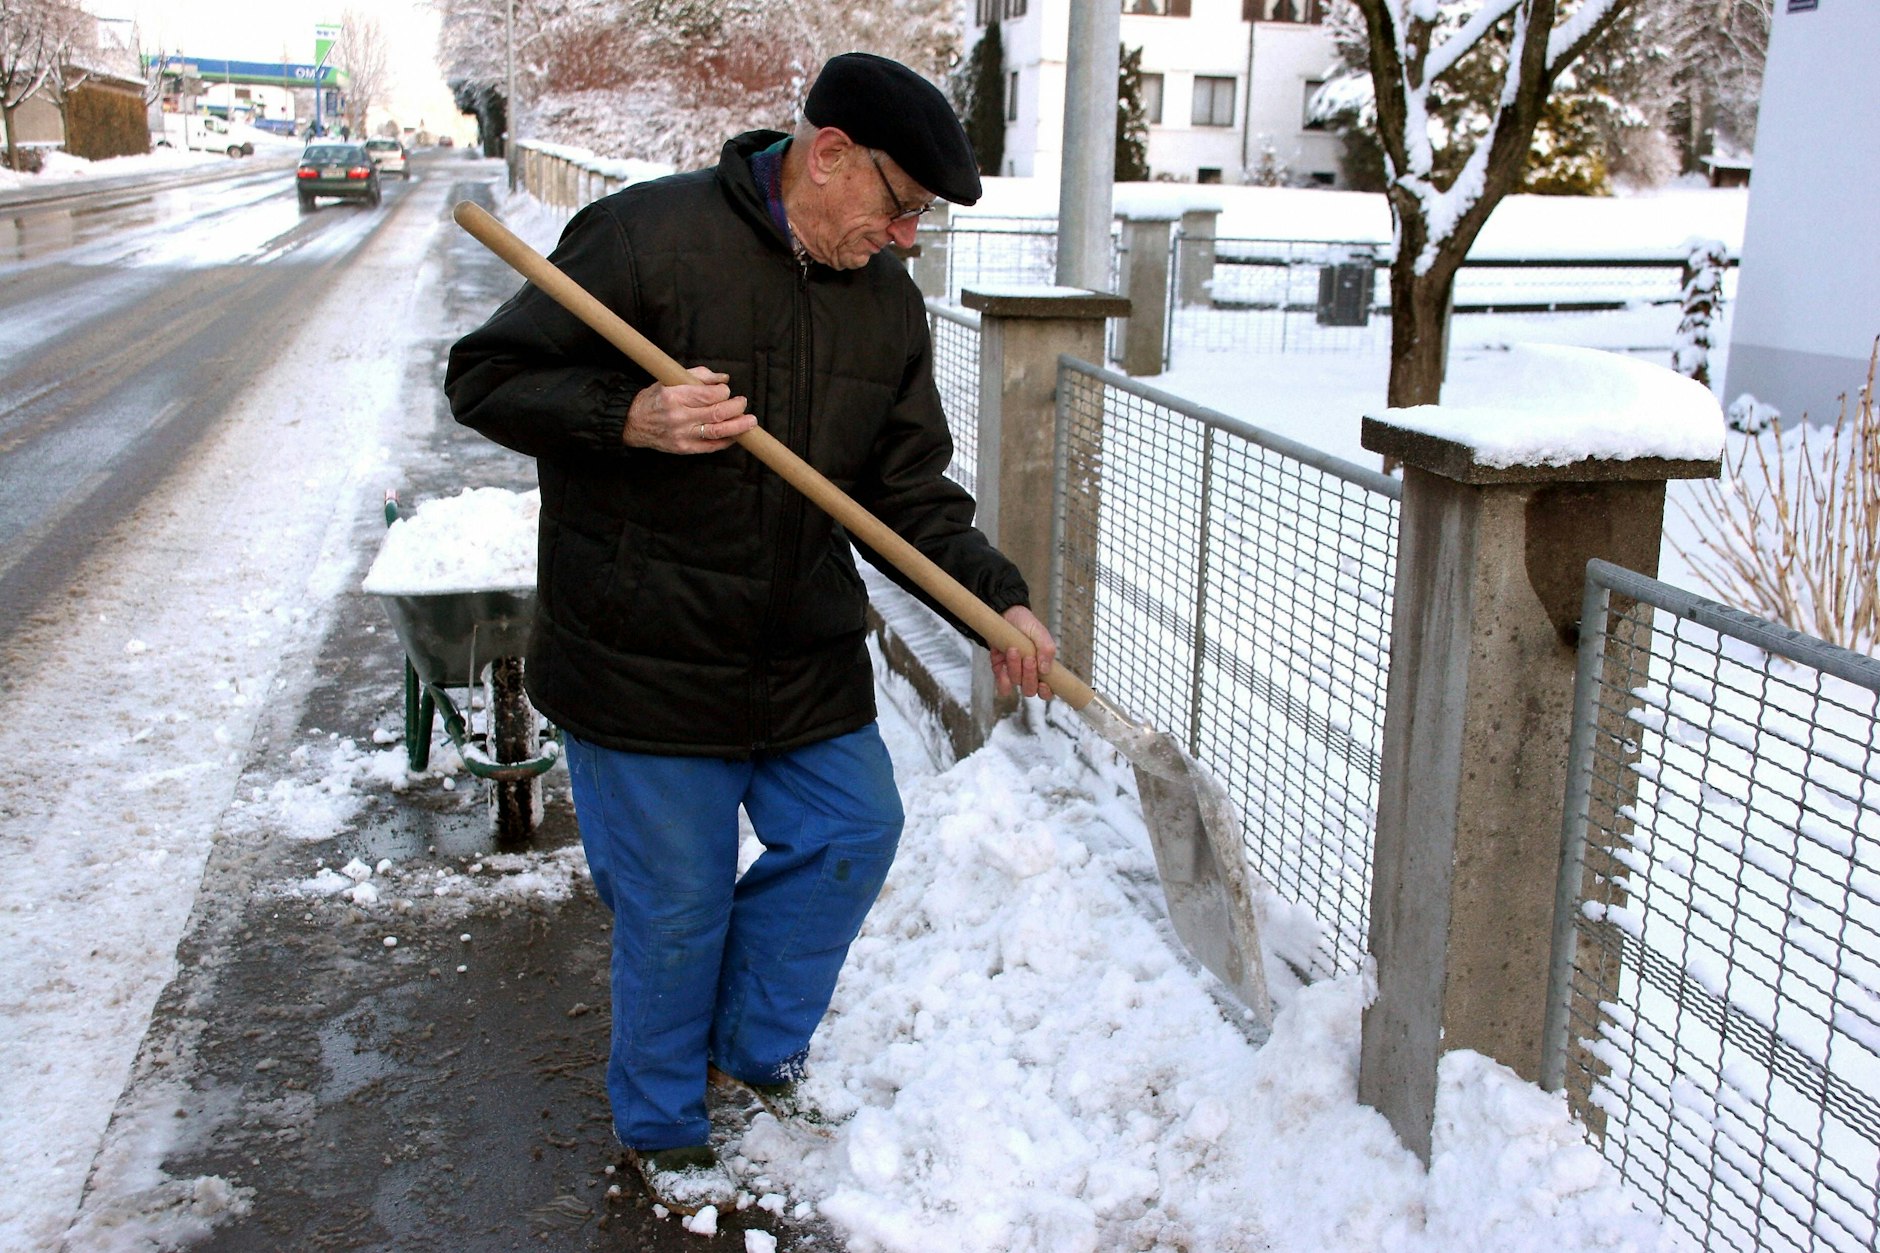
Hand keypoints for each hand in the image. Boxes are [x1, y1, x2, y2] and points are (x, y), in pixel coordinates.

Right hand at [623, 366, 756, 451]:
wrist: (633, 422)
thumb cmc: (654, 398)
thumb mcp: (670, 380)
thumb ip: (699, 376)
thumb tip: (724, 378)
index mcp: (675, 396)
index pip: (710, 395)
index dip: (724, 392)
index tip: (727, 390)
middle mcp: (679, 416)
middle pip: (717, 413)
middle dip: (736, 408)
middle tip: (743, 403)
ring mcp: (681, 435)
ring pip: (717, 432)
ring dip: (738, 426)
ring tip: (750, 422)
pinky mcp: (684, 448)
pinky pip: (711, 447)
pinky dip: (726, 441)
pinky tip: (734, 435)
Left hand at [989, 605, 1055, 700]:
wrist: (1006, 614)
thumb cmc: (1027, 624)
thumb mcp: (1040, 633)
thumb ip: (1047, 649)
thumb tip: (1045, 670)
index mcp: (1043, 667)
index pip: (1047, 691)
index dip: (1046, 692)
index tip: (1044, 682)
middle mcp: (1029, 674)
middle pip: (1030, 690)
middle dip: (1029, 676)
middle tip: (1028, 658)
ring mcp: (1013, 672)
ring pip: (1016, 683)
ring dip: (1015, 669)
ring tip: (1013, 650)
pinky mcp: (999, 669)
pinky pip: (1001, 685)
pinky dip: (1002, 679)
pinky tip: (1003, 666)